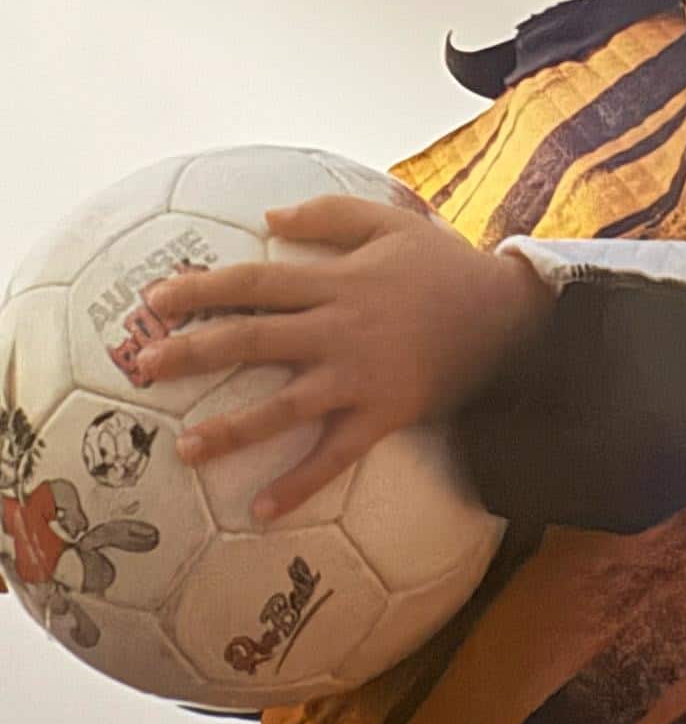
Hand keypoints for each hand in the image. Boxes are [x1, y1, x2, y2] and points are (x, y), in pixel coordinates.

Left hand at [135, 195, 553, 521]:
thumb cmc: (441, 264)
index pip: (255, 281)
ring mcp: (359, 377)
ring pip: (284, 406)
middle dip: (194, 351)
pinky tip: (261, 510)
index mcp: (336, 280)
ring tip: (184, 449)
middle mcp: (338, 329)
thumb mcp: (390, 221)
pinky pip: (335, 456)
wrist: (504, 316)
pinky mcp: (383, 415)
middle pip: (254, 339)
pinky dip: (299, 484)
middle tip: (144, 365)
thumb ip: (330, 213)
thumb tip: (269, 218)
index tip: (154, 299)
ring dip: (232, 429)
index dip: (203, 288)